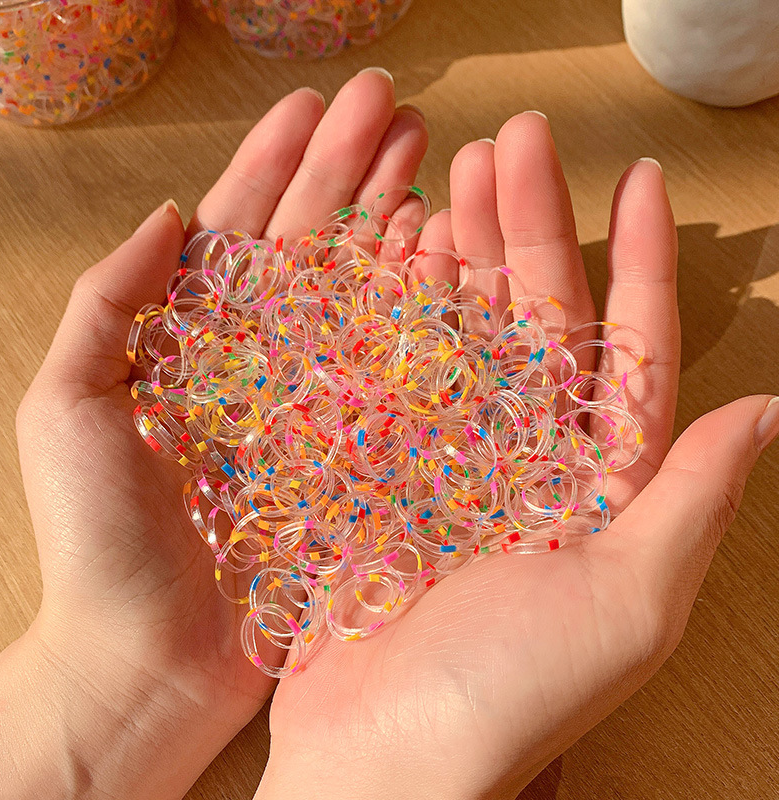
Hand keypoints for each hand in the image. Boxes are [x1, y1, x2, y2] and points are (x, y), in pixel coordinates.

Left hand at [0, 69, 427, 799]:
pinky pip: (394, 369)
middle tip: (395, 107)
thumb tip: (170, 214)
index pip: (243, 230)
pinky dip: (419, 310)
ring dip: (392, 223)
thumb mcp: (68, 408)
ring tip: (431, 161)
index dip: (278, 161)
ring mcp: (316, 402)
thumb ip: (111, 304)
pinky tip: (444, 258)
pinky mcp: (356, 449)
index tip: (317, 102)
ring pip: (361, 294)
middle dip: (350, 171)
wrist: (149, 661)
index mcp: (194, 339)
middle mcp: (263, 359)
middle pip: (313, 247)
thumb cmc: (99, 542)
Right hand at [255, 113, 778, 798]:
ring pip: (461, 332)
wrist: (382, 761)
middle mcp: (526, 459)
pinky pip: (393, 374)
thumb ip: (690, 503)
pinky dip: (394, 313)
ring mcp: (449, 457)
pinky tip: (395, 256)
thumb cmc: (510, 695)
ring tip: (453, 179)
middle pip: (535, 320)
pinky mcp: (383, 467)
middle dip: (530, 227)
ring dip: (462, 254)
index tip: (637, 180)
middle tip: (514, 143)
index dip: (636, 261)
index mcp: (597, 485)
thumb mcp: (626, 603)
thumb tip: (770, 408)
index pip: (628, 350)